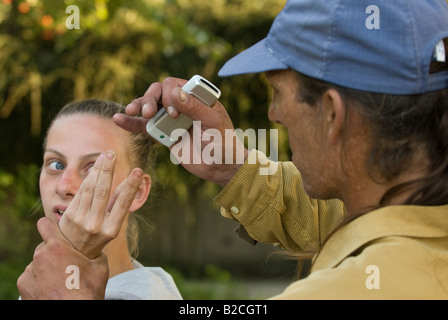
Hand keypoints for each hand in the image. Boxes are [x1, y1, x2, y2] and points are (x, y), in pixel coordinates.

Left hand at [17, 217, 108, 299]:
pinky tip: (52, 288)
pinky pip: (31, 277)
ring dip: (47, 268)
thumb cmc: (88, 292)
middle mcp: (40, 256)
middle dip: (54, 253)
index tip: (55, 231)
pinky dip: (39, 281)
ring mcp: (29, 272)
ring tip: (61, 280)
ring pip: (38, 263)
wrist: (74, 312)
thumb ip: (96, 251)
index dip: (50, 226)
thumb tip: (96, 247)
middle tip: (67, 265)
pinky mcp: (23, 286)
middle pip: (44, 247)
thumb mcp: (101, 267)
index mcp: (58, 247)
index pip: (44, 224)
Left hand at [59, 150, 143, 258]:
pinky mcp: (70, 215)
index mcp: (111, 229)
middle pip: (102, 191)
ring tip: (104, 156)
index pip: (123, 203)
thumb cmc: (98, 235)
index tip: (138, 171)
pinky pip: (81, 192)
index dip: (130, 186)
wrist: (73, 253)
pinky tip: (95, 167)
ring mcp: (81, 220)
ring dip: (98, 170)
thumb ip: (118, 204)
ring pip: (90, 189)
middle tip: (112, 154)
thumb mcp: (113, 224)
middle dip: (108, 170)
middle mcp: (95, 225)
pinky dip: (88, 178)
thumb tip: (129, 182)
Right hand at [113, 77, 247, 185]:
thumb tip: (175, 92)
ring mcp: (171, 119)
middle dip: (150, 98)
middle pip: (157, 92)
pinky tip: (119, 119)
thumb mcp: (213, 123)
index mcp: (195, 96)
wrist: (220, 167)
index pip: (174, 84)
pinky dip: (131, 123)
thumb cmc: (223, 142)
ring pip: (149, 106)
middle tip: (150, 113)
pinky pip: (145, 126)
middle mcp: (181, 104)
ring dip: (138, 105)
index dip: (168, 93)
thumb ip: (195, 108)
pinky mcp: (164, 134)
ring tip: (132, 111)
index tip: (174, 112)